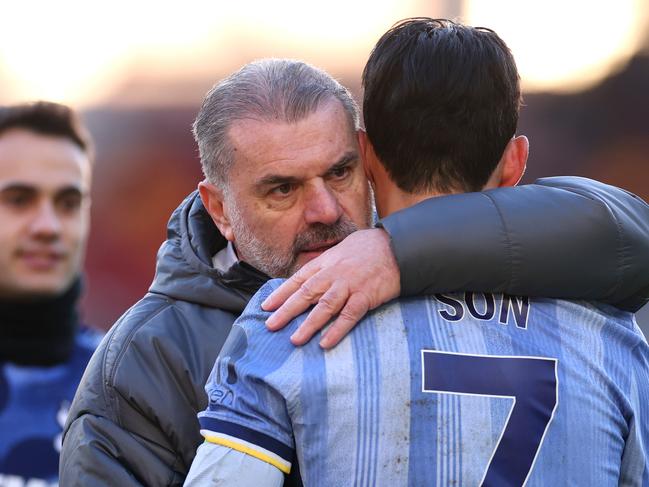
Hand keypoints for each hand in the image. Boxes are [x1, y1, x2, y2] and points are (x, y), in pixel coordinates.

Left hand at [262, 228, 400, 348]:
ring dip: (308, 324)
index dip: (281, 294)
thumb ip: (324, 265)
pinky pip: (349, 316)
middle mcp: (334, 274)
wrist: (396, 246)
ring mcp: (349, 285)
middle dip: (286, 311)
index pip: (298, 279)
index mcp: (325, 263)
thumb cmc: (367, 248)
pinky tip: (325, 343)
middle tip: (270, 325)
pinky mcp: (366, 296)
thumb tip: (308, 278)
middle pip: (306, 294)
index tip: (265, 307)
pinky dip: (337, 330)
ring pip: (324, 306)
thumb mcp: (340, 250)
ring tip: (294, 340)